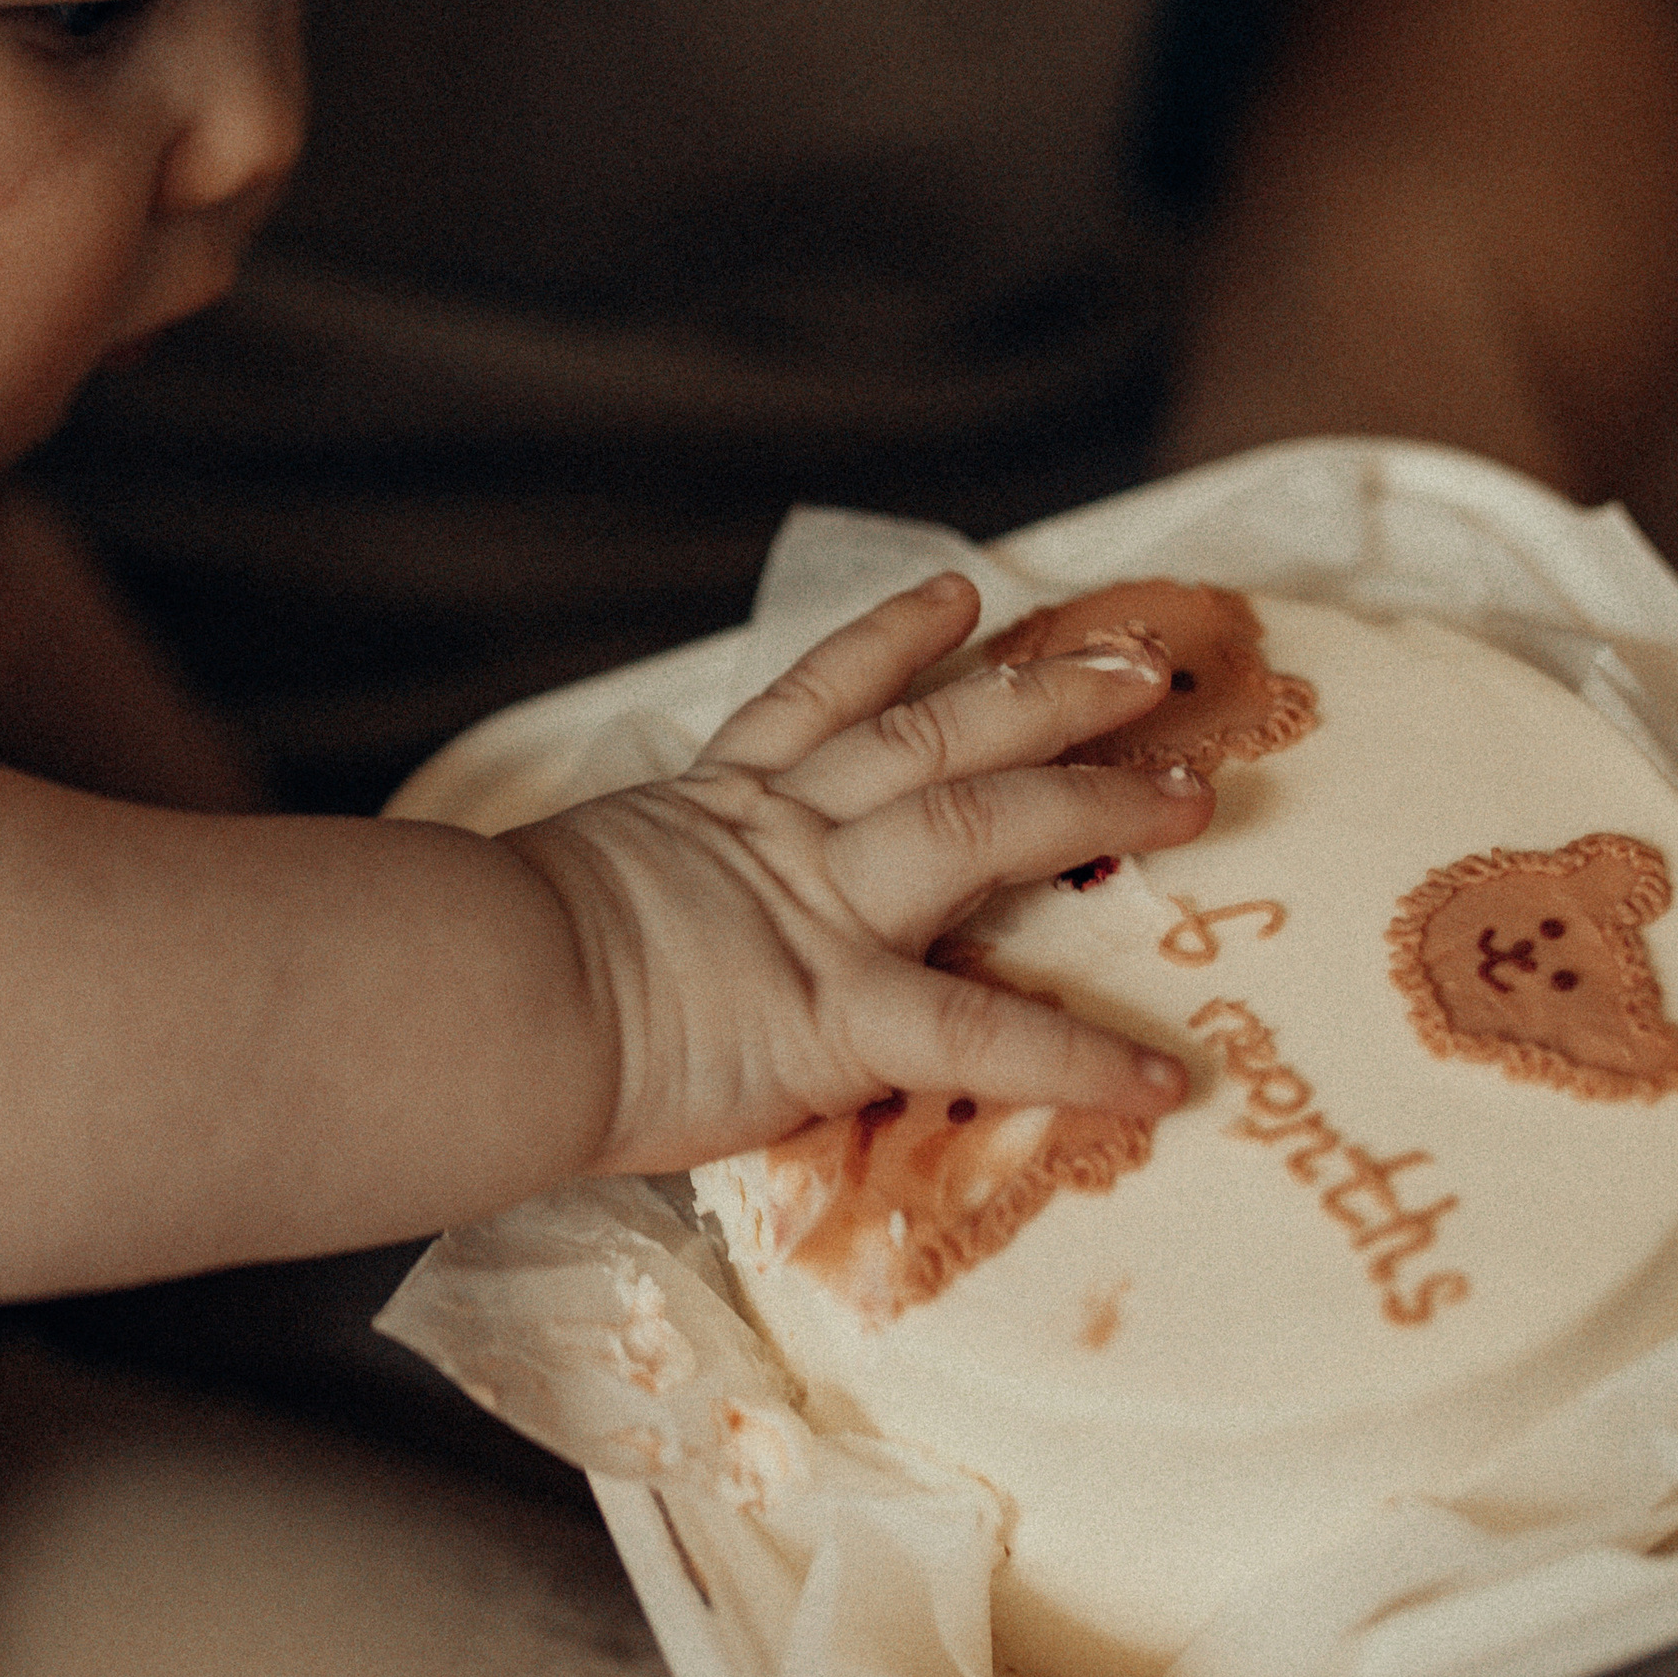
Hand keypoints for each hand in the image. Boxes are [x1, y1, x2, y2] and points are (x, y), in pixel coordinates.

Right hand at [515, 574, 1215, 1177]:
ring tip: (1193, 789)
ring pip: (980, 820)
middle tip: (1141, 669)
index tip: (964, 599)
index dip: (897, 642)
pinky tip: (1158, 1077)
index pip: (820, 697)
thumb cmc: (489, 965)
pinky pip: (978, 1028)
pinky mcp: (839, 1012)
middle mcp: (784, 836)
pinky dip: (1074, 1054)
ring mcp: (822, 913)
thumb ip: (622, 903)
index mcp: (713, 806)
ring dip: (1093, 798)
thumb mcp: (561, 901)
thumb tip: (617, 938)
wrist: (484, 999)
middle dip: (1047, 695)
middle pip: (937, 735)